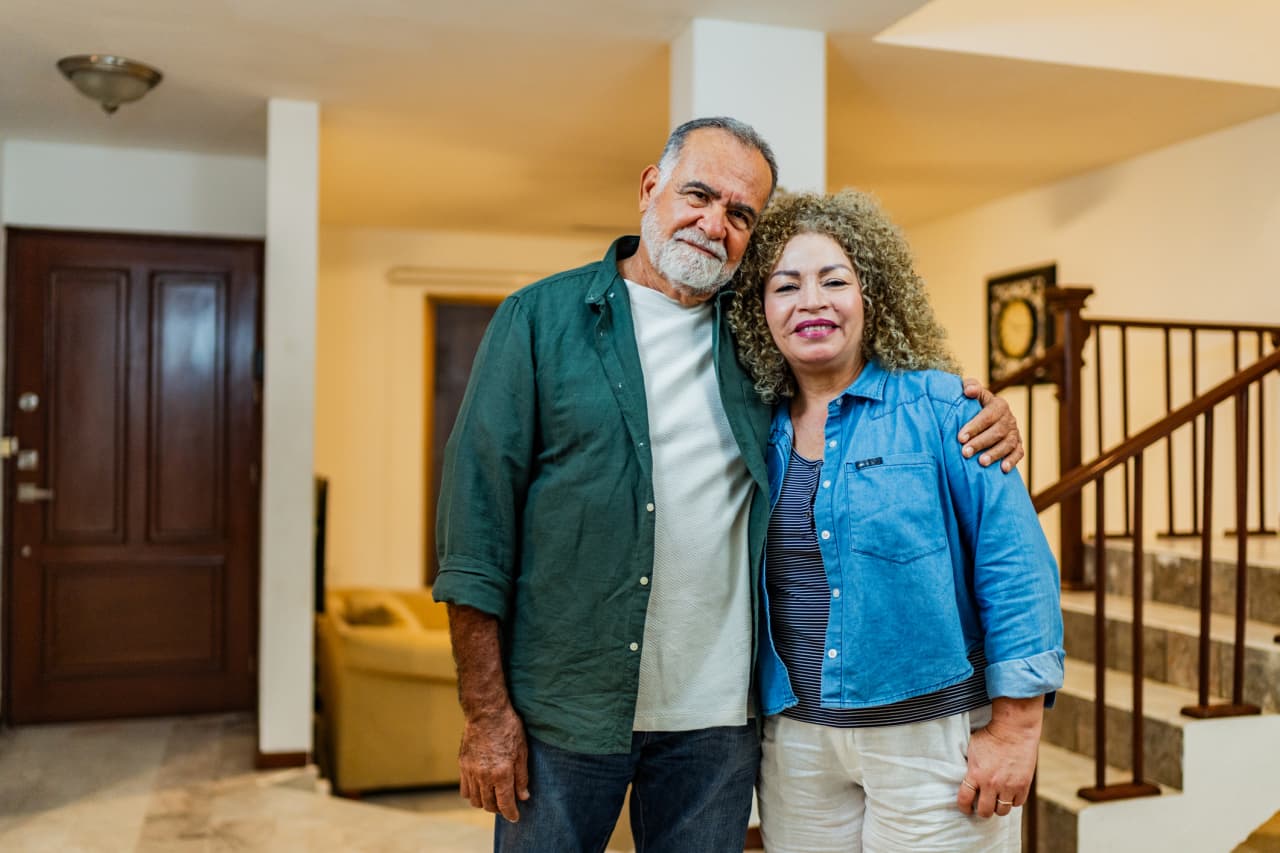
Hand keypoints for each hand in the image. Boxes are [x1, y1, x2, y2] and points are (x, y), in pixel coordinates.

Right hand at [458, 704, 529, 821]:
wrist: (486, 712)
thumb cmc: (508, 728)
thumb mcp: (522, 752)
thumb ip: (522, 777)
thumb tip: (523, 796)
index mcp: (501, 773)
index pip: (505, 804)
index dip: (511, 814)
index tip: (515, 817)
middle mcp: (484, 776)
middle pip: (489, 805)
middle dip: (499, 809)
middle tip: (506, 805)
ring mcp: (470, 771)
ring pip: (475, 800)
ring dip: (485, 803)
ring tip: (494, 797)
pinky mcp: (462, 765)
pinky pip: (465, 789)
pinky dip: (472, 794)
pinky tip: (481, 788)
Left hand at [956, 698, 1042, 817]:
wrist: (1013, 729)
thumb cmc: (990, 735)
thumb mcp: (972, 749)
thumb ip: (969, 766)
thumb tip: (965, 776)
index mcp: (975, 774)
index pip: (965, 799)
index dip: (964, 807)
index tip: (966, 808)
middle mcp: (991, 783)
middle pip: (985, 811)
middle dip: (982, 811)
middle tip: (983, 806)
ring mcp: (1009, 786)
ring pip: (1002, 811)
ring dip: (998, 807)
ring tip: (997, 800)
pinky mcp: (1023, 785)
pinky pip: (1017, 803)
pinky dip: (1013, 801)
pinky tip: (1009, 793)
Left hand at [960, 378, 1023, 472]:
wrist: (984, 414)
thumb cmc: (973, 403)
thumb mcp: (971, 391)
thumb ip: (970, 387)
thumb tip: (968, 391)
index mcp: (999, 405)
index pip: (988, 416)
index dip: (975, 427)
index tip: (960, 438)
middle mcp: (1009, 418)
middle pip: (997, 432)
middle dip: (980, 443)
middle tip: (965, 453)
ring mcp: (1014, 432)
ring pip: (1008, 444)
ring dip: (995, 454)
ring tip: (981, 462)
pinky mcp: (1018, 445)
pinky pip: (1018, 453)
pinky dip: (1012, 461)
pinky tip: (1003, 469)